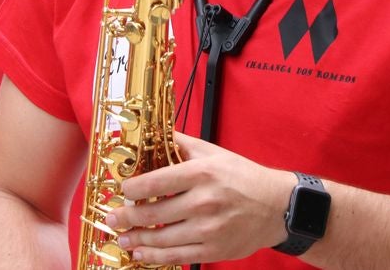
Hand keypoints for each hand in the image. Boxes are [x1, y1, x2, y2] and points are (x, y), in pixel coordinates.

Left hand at [104, 134, 293, 265]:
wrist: (276, 206)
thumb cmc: (243, 177)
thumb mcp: (214, 153)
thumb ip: (182, 145)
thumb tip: (154, 134)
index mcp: (201, 174)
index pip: (155, 182)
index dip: (131, 188)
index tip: (122, 190)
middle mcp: (203, 202)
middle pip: (152, 213)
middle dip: (126, 217)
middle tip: (113, 217)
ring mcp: (208, 229)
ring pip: (161, 238)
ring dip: (136, 239)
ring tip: (123, 237)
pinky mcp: (213, 250)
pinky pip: (176, 256)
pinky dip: (154, 256)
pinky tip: (141, 253)